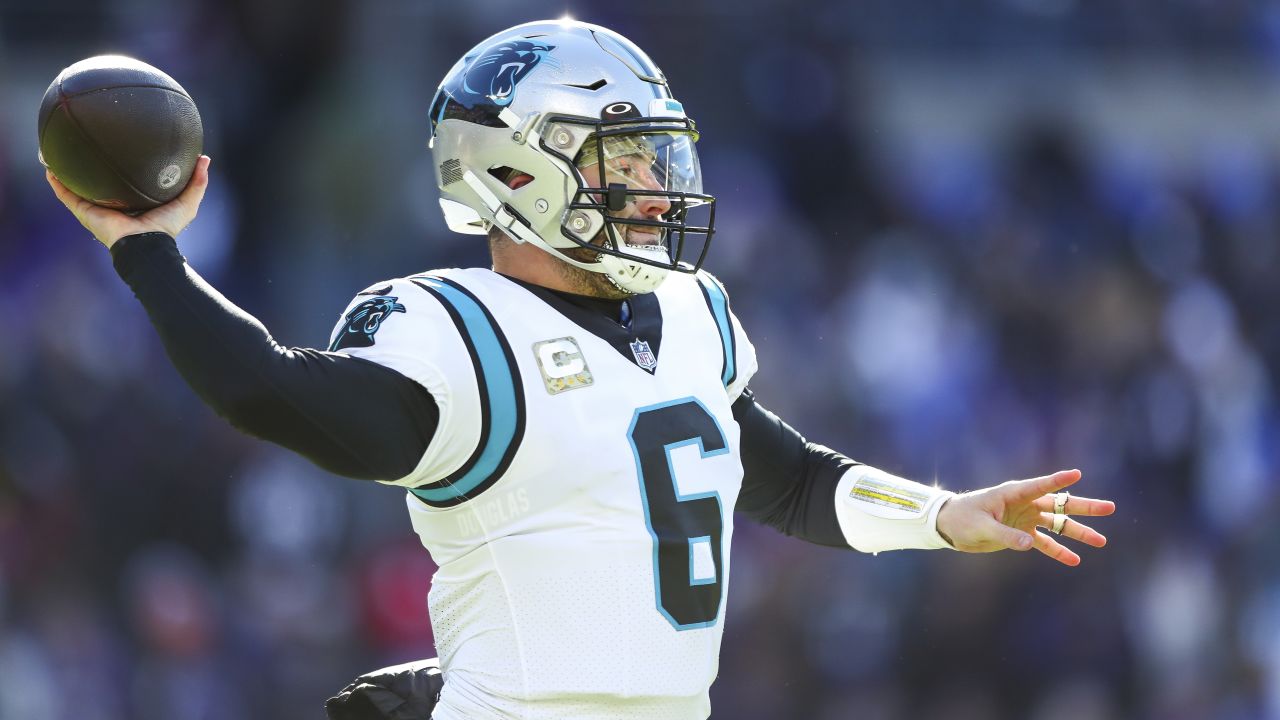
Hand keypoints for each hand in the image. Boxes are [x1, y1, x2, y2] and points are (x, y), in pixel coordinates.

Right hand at [45, 155, 211, 249]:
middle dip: (92, 168)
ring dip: (67, 173)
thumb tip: (204, 158)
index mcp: (135, 202)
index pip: (126, 182)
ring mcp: (98, 209)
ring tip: (58, 153)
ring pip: (78, 188)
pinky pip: (67, 196)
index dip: (122, 168)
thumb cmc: (167, 227)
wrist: (147, 245)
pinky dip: (57, 184)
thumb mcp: (188, 201)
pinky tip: (49, 168)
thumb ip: (197, 181)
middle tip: (87, 146)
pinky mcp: (86, 213)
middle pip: (99, 183)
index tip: (120, 149)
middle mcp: (114, 204)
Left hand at [935, 469, 1113, 566]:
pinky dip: (1058, 551)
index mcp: (1013, 494)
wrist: (950, 527)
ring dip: (1078, 533)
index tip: (1077, 474)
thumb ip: (1006, 535)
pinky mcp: (1021, 534)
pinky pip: (1044, 543)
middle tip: (1109, 508)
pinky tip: (1074, 560)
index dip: (1058, 480)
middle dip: (1084, 507)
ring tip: (1101, 541)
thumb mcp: (982, 526)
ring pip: (1057, 525)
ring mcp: (1025, 519)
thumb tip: (1029, 544)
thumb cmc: (962, 518)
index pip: (1040, 486)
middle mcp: (1024, 504)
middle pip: (1059, 504)